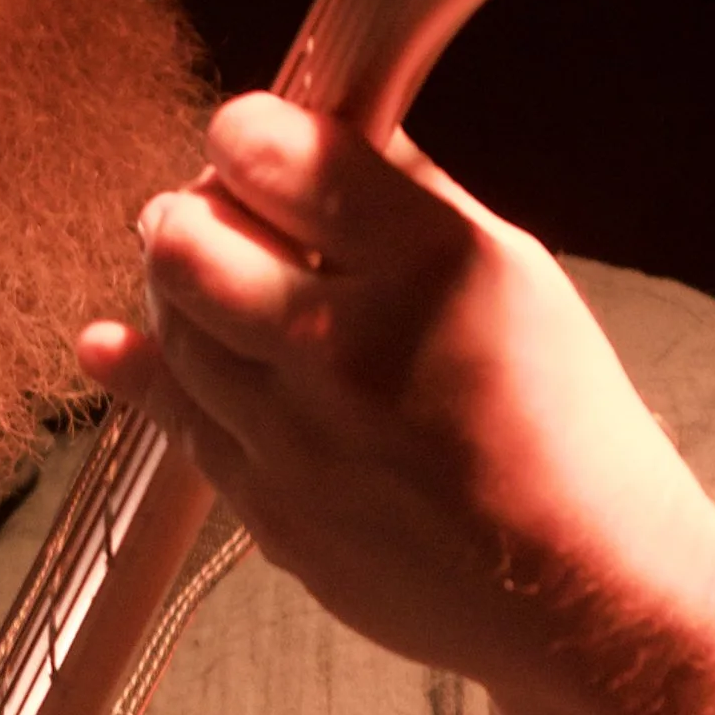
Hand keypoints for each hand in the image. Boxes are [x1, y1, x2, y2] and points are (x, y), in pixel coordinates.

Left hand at [78, 92, 714, 702]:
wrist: (582, 591)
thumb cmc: (560, 427)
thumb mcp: (515, 273)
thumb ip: (408, 194)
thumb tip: (323, 124)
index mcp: (432, 265)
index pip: (272, 154)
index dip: (245, 134)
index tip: (251, 142)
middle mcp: (353, 348)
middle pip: (184, 242)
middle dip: (189, 211)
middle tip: (218, 215)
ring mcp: (301, 442)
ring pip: (169, 330)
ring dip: (180, 293)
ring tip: (218, 286)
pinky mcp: (272, 514)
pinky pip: (178, 422)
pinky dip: (159, 373)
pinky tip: (131, 344)